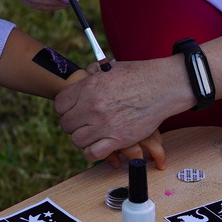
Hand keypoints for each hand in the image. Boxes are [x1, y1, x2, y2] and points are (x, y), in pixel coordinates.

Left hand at [55, 58, 179, 162]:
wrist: (162, 87)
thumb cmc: (138, 76)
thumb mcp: (109, 68)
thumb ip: (92, 73)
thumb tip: (83, 76)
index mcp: (88, 87)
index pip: (59, 105)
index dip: (65, 109)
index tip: (72, 110)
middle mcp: (92, 106)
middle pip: (66, 124)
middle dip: (73, 124)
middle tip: (84, 123)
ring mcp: (104, 124)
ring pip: (77, 140)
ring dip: (82, 139)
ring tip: (91, 134)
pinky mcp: (118, 139)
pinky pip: (92, 154)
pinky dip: (91, 153)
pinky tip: (96, 147)